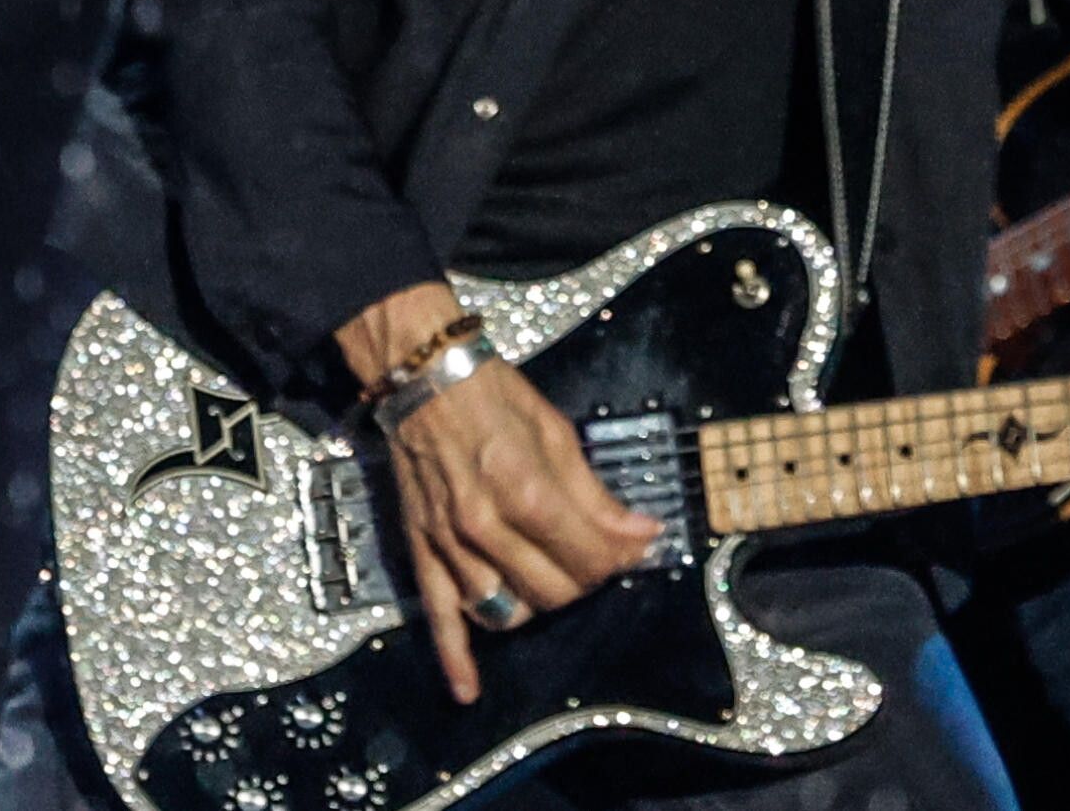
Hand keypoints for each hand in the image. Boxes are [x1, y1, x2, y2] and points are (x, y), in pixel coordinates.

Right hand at [341, 284, 662, 702]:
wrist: (425, 381)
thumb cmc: (495, 397)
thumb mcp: (557, 432)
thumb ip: (596, 494)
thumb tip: (644, 533)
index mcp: (526, 490)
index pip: (587, 555)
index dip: (619, 557)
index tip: (634, 546)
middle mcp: (486, 527)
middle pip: (553, 590)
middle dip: (587, 582)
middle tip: (599, 559)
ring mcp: (451, 546)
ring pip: (508, 610)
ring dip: (540, 605)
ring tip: (557, 581)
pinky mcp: (425, 553)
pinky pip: (439, 617)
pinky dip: (454, 658)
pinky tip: (468, 689)